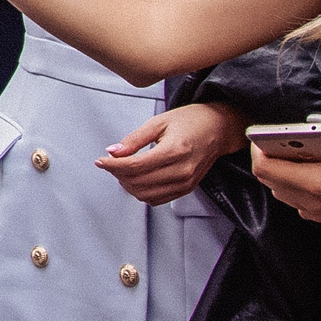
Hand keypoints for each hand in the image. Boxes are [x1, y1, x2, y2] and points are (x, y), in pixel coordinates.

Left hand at [95, 103, 245, 205]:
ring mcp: (186, 183)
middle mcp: (182, 171)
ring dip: (128, 185)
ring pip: (146, 195)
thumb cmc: (192, 121)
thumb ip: (134, 139)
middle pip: (138, 183)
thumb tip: (113, 151)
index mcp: (174, 151)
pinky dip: (142, 192)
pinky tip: (137, 178)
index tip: (101, 161)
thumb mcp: (159, 122)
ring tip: (123, 170)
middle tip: (110, 163)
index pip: (135, 166)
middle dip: (118, 175)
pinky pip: (157, 199)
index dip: (112, 165)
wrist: (219, 128)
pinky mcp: (187, 189)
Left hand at [251, 114, 320, 246]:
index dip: (259, 148)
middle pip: (270, 180)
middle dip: (271, 156)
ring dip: (284, 170)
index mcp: (320, 184)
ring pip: (283, 191)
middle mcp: (314, 203)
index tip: (266, 133)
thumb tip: (317, 120)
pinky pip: (299, 200)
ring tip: (304, 151)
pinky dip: (298, 183)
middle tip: (288, 138)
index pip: (266, 169)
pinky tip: (320, 169)